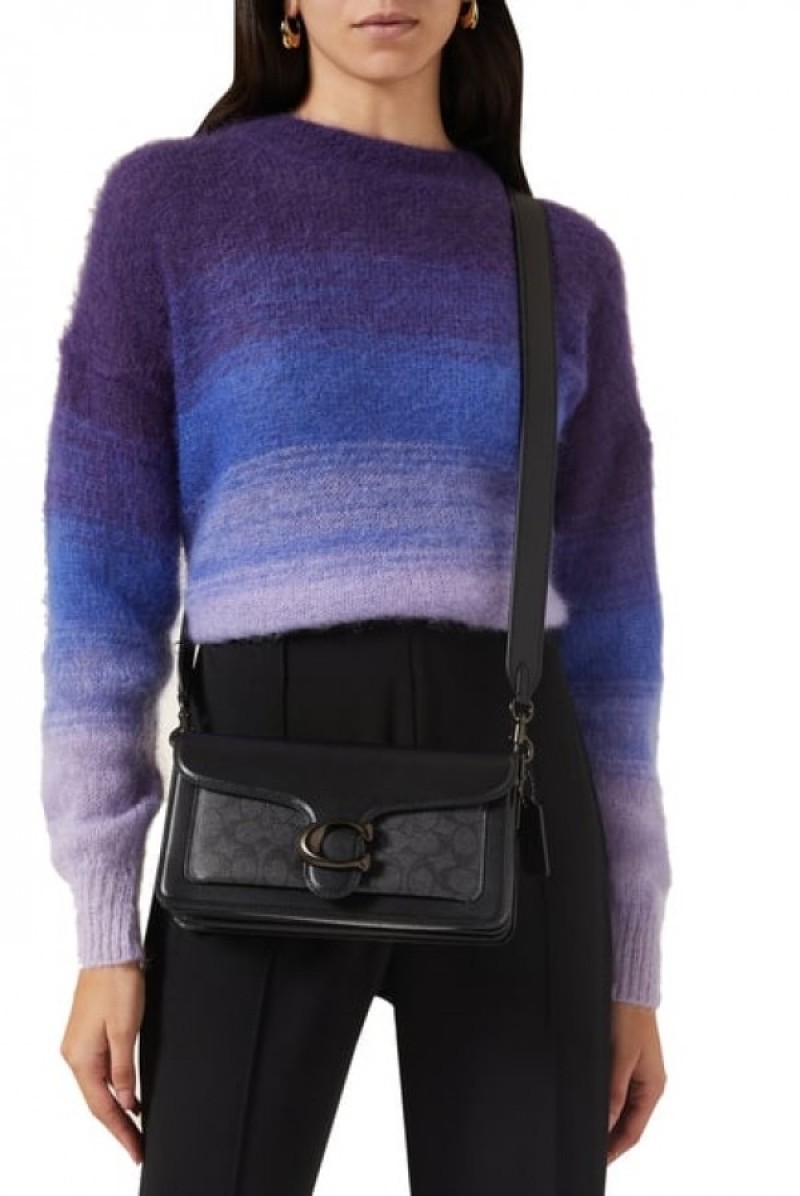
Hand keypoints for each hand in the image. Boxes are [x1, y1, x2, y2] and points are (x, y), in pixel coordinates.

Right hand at [60, 961, 145, 1164]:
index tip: (136, 1149)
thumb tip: (125, 1101)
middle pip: (97, 1102)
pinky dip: (114, 1088)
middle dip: (119, 1126)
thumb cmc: (116, 984)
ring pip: (98, 1087)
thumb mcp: (125, 1030)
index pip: (102, 1107)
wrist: (109, 954)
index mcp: (80, 1058)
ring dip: (117, 1108)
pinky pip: (100, 1071)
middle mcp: (75, 1055)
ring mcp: (80, 1045)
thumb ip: (124, 1070)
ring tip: (136, 1128)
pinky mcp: (88, 1035)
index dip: (121, 1132)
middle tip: (138, 1145)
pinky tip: (128, 1095)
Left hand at [607, 1000, 666, 1164]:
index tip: (601, 1159)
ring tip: (591, 1134)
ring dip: (610, 1122)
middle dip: (612, 1138)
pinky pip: (619, 1093)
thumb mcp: (621, 1057)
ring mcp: (638, 1074)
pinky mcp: (628, 1063)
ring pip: (624, 1109)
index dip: (617, 1147)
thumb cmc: (630, 1017)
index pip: (634, 1129)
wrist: (629, 989)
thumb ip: (614, 1091)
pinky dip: (609, 1104)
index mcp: (653, 1087)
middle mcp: (648, 1084)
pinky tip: (596, 1108)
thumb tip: (608, 1121)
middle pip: (629, 1122)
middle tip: (591, 1149)